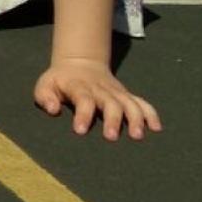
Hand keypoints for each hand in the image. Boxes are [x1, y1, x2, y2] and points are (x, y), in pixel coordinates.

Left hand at [35, 58, 160, 140]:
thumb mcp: (45, 85)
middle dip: (112, 120)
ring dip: (135, 119)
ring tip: (137, 136)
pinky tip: (156, 128)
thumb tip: (53, 110)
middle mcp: (100, 89)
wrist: (80, 63)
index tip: (80, 131)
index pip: (83, 99)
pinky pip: (142, 103)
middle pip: (110, 103)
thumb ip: (45, 97)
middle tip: (111, 138)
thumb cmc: (60, 81)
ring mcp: (116, 92)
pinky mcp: (126, 95)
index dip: (83, 114)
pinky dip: (151, 114)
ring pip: (129, 103)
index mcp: (79, 87)